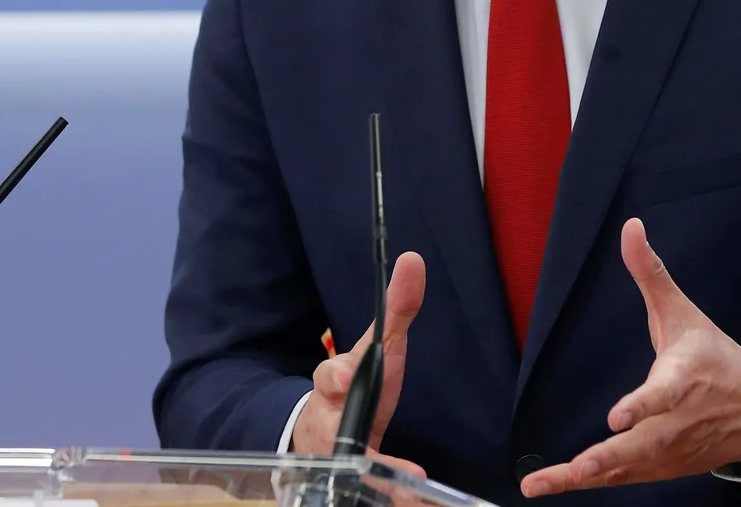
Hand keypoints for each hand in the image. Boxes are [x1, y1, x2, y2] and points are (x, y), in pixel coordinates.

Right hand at [289, 251, 427, 475]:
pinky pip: (370, 486)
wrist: (326, 437)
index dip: (336, 376)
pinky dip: (391, 490)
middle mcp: (328, 420)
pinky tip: (414, 492)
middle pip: (330, 424)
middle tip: (363, 440)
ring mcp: (336, 453)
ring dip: (377, 473)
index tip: (343, 378)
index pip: (329, 375)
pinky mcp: (351, 479)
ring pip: (348, 463)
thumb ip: (397, 310)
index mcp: (333, 383)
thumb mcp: (378, 349)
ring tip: (408, 484)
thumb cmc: (357, 386)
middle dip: (344, 432)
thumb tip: (413, 258)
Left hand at [520, 219, 740, 496]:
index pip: (664, 394)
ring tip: (542, 484)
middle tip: (579, 466)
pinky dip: (591, 484)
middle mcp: (679, 421)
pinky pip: (625, 479)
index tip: (617, 416)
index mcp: (685, 379)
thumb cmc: (713, 356)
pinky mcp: (664, 467)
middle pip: (644, 444)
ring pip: (628, 468)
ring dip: (587, 477)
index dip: (642, 405)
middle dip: (609, 457)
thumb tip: (631, 226)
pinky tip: (555, 485)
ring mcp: (672, 451)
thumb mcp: (683, 312)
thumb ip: (651, 273)